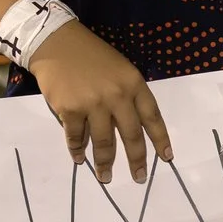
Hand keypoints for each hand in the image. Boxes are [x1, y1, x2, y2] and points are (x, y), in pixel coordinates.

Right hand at [25, 22, 172, 182]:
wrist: (56, 43)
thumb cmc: (91, 56)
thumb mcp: (120, 69)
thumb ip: (128, 96)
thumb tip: (128, 130)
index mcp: (134, 84)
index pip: (152, 117)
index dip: (160, 139)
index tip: (166, 158)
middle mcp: (117, 95)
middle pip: (131, 136)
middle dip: (136, 160)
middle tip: (139, 178)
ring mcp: (93, 103)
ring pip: (104, 142)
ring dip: (105, 163)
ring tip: (106, 177)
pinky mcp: (70, 109)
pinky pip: (77, 137)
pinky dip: (77, 150)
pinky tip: (79, 158)